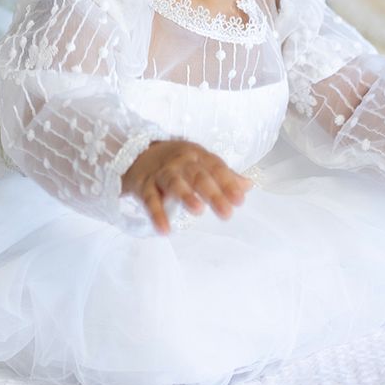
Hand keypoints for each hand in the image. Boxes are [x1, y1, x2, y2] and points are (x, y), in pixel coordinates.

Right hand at [121, 139, 254, 234]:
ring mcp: (161, 172)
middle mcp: (180, 161)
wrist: (136, 154)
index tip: (240, 200)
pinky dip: (157, 214)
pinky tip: (165, 230)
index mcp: (197, 154)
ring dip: (186, 196)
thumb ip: (223, 175)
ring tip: (198, 211)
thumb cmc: (176, 162)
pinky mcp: (144, 185)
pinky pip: (150, 200)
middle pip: (198, 176)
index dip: (228, 183)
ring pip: (174, 183)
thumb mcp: (200, 163)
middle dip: (213, 193)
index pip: (215, 167)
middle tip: (227, 213)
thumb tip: (249, 185)